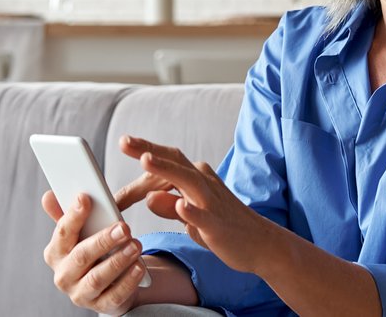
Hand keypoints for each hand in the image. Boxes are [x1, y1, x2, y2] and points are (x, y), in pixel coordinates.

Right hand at [41, 191, 146, 316]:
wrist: (108, 284)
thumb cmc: (93, 252)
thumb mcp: (81, 233)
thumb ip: (68, 215)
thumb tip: (48, 196)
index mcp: (55, 253)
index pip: (62, 233)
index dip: (73, 216)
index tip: (85, 198)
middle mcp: (64, 276)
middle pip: (81, 257)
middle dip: (103, 240)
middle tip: (124, 227)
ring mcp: (80, 294)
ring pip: (97, 278)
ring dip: (118, 261)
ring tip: (135, 245)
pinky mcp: (101, 306)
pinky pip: (114, 295)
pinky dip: (128, 281)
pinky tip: (139, 267)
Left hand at [121, 135, 275, 274]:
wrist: (261, 243)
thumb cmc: (223, 227)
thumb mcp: (190, 216)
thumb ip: (169, 206)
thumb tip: (148, 197)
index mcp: (197, 178)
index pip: (168, 161)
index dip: (145, 152)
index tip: (124, 142)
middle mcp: (204, 183)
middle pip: (175, 162)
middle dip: (149, 150)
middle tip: (124, 141)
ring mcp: (212, 203)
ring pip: (187, 181)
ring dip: (166, 169)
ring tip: (145, 160)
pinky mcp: (218, 224)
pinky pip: (203, 216)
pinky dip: (191, 210)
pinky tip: (179, 205)